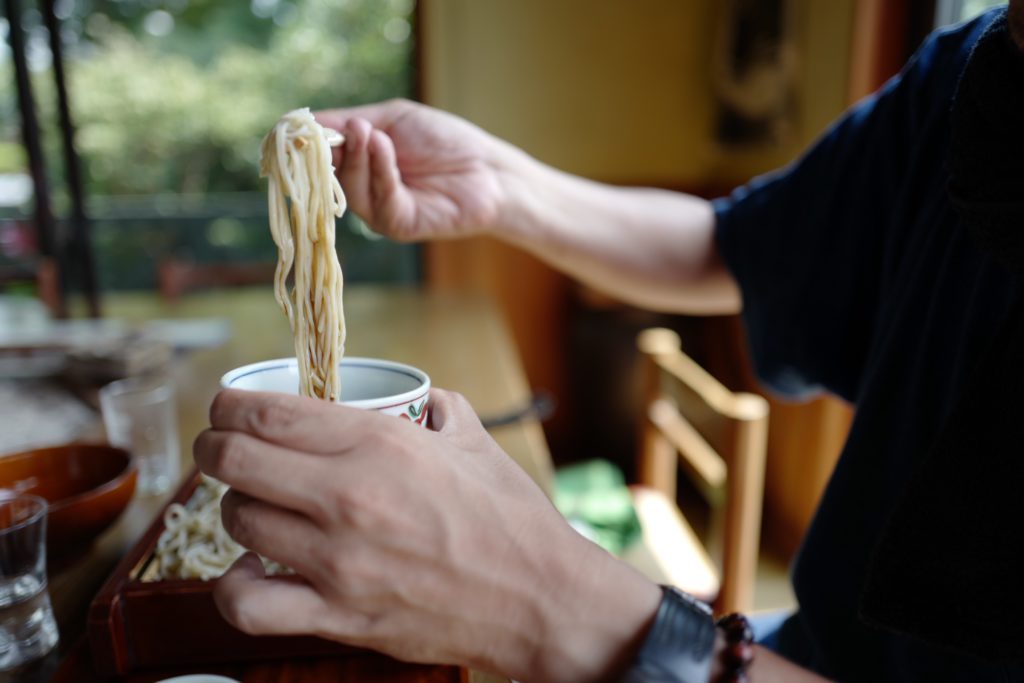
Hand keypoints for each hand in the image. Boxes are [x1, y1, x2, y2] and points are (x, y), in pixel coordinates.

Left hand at [193, 388, 659, 681]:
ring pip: (237, 522)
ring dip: (234, 507)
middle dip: (214, 447)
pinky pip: (249, 603)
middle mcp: (349, 497)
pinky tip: (252, 570)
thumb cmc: (511, 519)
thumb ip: (440, 407)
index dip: (228, 404)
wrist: (540, 598)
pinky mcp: (338, 615)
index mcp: (380, 443)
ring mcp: (338, 561)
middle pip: (234, 460)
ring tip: (254, 506)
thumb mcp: (475, 442)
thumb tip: (423, 398)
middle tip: (220, 448)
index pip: (267, 411)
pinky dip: (235, 585)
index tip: (225, 407)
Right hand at [315, 99, 531, 241]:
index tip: (291, 128)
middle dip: (331, 150)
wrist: (488, 170)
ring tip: (369, 132)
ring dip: (357, 156)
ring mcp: (378, 210)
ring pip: (350, 188)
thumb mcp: (393, 119)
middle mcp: (362, 190)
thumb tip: (306, 122)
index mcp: (357, 163)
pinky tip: (384, 145)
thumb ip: (351, 121)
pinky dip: (379, 170)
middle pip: (327, 175)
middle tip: (344, 126)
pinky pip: (379, 199)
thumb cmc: (445, 141)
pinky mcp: (397, 225)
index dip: (303, 144)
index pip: (318, 157)